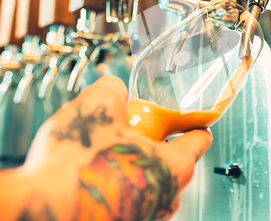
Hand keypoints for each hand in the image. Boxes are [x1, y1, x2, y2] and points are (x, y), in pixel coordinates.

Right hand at [0, 76, 211, 220]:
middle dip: (155, 140)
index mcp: (175, 166)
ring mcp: (147, 214)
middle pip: (175, 159)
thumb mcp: (98, 105)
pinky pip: (130, 195)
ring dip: (135, 162)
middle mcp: (167, 195)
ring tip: (107, 150)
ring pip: (150, 178)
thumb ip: (114, 89)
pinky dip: (119, 181)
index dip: (192, 121)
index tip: (187, 116)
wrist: (43, 209)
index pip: (200, 139)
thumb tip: (114, 89)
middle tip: (133, 128)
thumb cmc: (76, 167)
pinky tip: (95, 171)